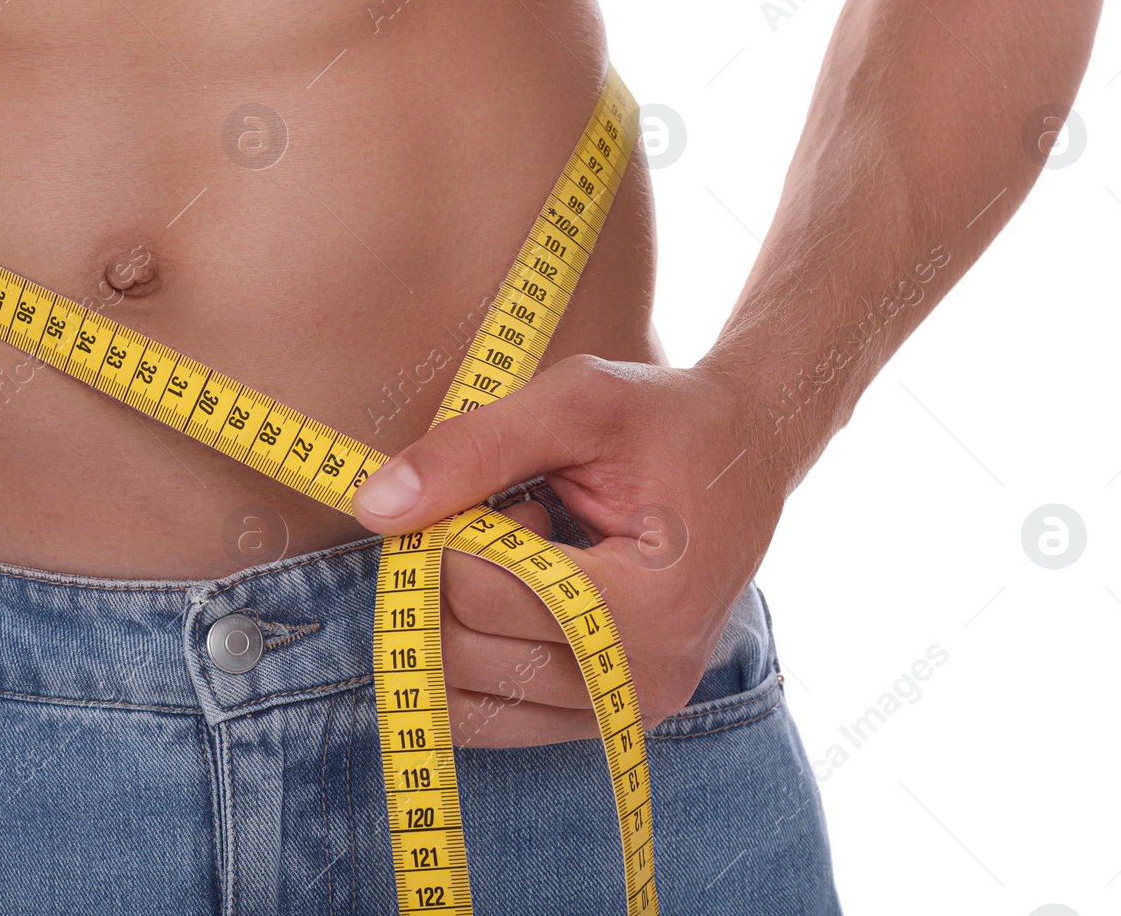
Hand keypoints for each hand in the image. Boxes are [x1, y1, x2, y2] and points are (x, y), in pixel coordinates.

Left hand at [352, 353, 786, 747]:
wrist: (745, 452)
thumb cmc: (664, 419)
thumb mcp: (576, 401)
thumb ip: (472, 448)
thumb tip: (375, 507)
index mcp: (649, 609)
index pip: (480, 593)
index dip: (457, 529)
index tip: (515, 493)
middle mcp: (641, 683)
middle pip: (462, 652)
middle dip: (452, 575)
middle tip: (516, 518)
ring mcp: (623, 712)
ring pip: (460, 697)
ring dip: (461, 619)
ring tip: (528, 557)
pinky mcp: (603, 719)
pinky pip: (487, 718)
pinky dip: (474, 655)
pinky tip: (526, 594)